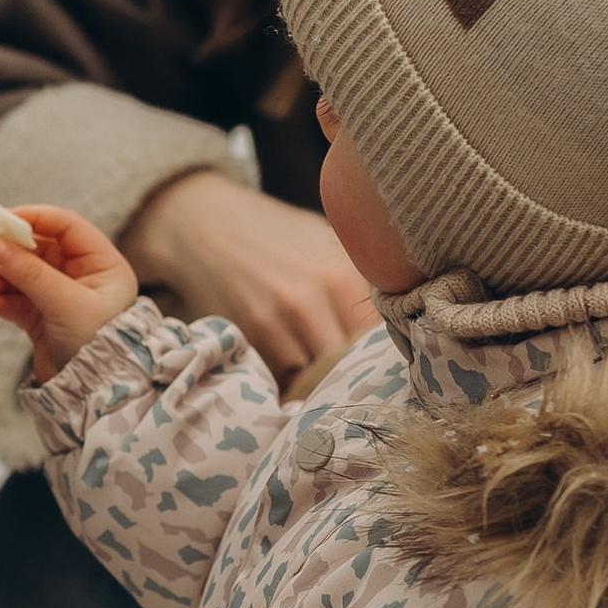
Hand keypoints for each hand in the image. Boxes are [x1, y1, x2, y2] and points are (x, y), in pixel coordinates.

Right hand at [0, 202, 139, 381]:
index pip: (64, 225)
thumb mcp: (66, 303)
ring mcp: (59, 297)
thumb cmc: (98, 345)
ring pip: (22, 275)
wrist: (95, 394)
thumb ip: (30, 273)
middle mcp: (81, 277)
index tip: (1, 220)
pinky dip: (0, 299)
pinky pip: (16, 300)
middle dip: (8, 252)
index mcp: (101, 264)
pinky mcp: (41, 318)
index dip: (33, 218)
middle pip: (37, 249)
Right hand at [124, 171, 379, 380]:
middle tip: (354, 383)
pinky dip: (289, 381)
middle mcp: (311, 301)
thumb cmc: (275, 234)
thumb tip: (403, 326)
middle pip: (348, 368)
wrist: (204, 223)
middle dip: (351, 378)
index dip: (382, 361)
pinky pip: (281, 379)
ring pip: (314, 381)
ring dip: (319, 384)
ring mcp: (275, 323)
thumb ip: (363, 284)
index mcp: (344, 277)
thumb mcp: (328, 244)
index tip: (381, 369)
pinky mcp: (246, 339)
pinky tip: (290, 368)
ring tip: (322, 378)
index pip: (380, 343)